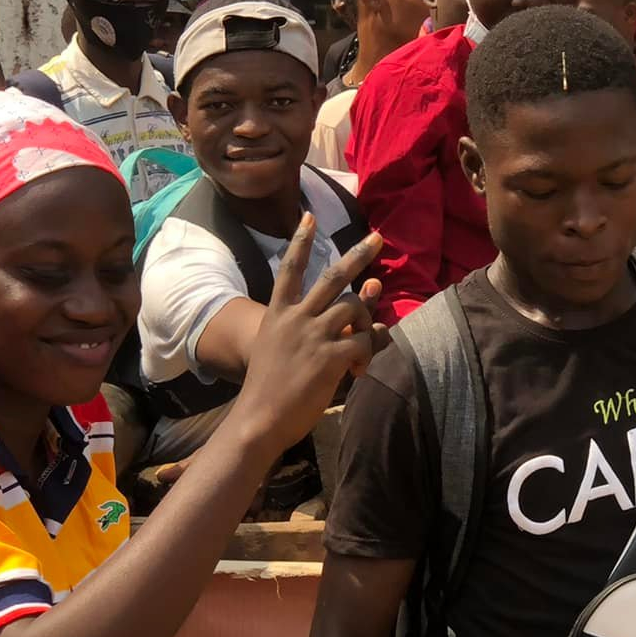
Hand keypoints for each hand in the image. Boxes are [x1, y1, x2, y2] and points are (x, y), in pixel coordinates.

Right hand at [235, 216, 382, 454]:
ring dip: (367, 319)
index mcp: (278, 315)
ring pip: (353, 307)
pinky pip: (363, 343)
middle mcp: (295, 318)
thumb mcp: (279, 351)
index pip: (289, 269)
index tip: (308, 216)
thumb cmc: (268, 390)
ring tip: (364, 342)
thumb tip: (341, 318)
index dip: (300, 242)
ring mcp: (312, 336)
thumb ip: (310, 330)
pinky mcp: (329, 357)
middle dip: (357, 254)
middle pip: (331, 277)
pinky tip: (358, 370)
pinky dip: (368, 352)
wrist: (258, 420)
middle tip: (377, 238)